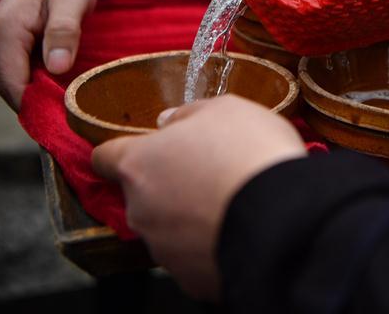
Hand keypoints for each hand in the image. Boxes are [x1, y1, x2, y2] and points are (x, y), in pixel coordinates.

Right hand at [0, 0, 95, 109]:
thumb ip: (65, 31)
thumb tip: (58, 67)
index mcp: (4, 30)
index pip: (14, 85)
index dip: (41, 103)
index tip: (70, 111)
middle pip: (12, 90)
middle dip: (42, 99)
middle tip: (77, 97)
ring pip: (12, 88)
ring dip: (39, 91)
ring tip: (68, 80)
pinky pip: (12, 79)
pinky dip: (34, 83)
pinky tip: (55, 74)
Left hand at [92, 96, 306, 300]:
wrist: (283, 216)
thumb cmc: (250, 153)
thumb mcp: (226, 109)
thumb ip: (189, 113)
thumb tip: (170, 122)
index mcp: (140, 164)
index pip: (105, 157)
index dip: (122, 150)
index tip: (143, 149)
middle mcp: (140, 209)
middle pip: (142, 193)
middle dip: (170, 183)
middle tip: (210, 172)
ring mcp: (162, 248)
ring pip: (168, 226)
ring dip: (190, 214)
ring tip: (231, 201)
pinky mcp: (188, 278)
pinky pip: (193, 255)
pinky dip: (209, 242)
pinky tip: (237, 227)